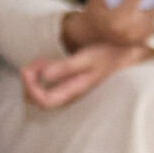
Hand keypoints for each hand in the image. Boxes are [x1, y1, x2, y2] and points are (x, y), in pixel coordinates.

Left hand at [21, 42, 146, 111]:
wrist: (125, 51)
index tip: (27, 69)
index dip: (30, 88)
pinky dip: (40, 74)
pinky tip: (46, 61)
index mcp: (74, 90)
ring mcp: (69, 89)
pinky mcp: (70, 82)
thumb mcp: (87, 58)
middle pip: (38, 100)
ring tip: (41, 60)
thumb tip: (44, 75)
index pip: (44, 101)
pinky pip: (47, 86)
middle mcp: (70, 94)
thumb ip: (66, 67)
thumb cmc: (108, 53)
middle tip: (33, 63)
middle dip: (29, 82)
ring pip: (41, 93)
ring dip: (34, 78)